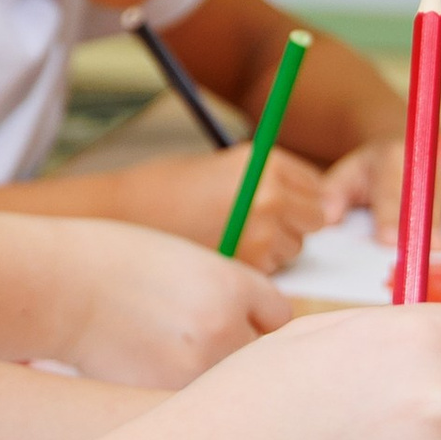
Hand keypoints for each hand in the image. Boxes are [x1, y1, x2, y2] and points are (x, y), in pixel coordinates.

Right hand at [56, 217, 290, 386]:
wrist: (56, 284)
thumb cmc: (112, 262)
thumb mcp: (183, 259)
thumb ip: (224, 291)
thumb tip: (249, 327)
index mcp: (231, 282)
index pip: (279, 315)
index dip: (256, 319)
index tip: (238, 321)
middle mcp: (225, 326)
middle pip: (263, 357)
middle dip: (238, 352)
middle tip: (199, 342)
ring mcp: (196, 367)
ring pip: (229, 385)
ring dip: (211, 378)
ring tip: (168, 357)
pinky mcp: (165, 396)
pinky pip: (194, 403)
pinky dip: (181, 397)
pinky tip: (149, 371)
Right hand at [106, 144, 328, 270]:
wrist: (118, 217)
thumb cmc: (161, 192)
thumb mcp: (222, 169)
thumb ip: (270, 184)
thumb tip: (323, 211)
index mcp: (266, 164)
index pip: (316, 187)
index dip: (296, 197)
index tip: (273, 204)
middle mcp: (271, 197)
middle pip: (313, 221)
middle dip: (288, 226)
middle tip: (245, 225)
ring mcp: (261, 237)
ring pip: (292, 251)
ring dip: (270, 251)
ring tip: (223, 240)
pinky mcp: (247, 273)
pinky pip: (270, 275)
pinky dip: (251, 271)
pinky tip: (216, 257)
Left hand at [321, 138, 440, 248]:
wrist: (408, 139)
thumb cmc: (376, 169)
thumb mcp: (347, 174)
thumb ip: (332, 194)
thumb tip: (326, 216)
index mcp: (393, 157)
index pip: (391, 188)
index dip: (391, 215)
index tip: (390, 240)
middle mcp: (430, 159)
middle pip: (435, 188)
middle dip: (435, 219)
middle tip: (436, 249)